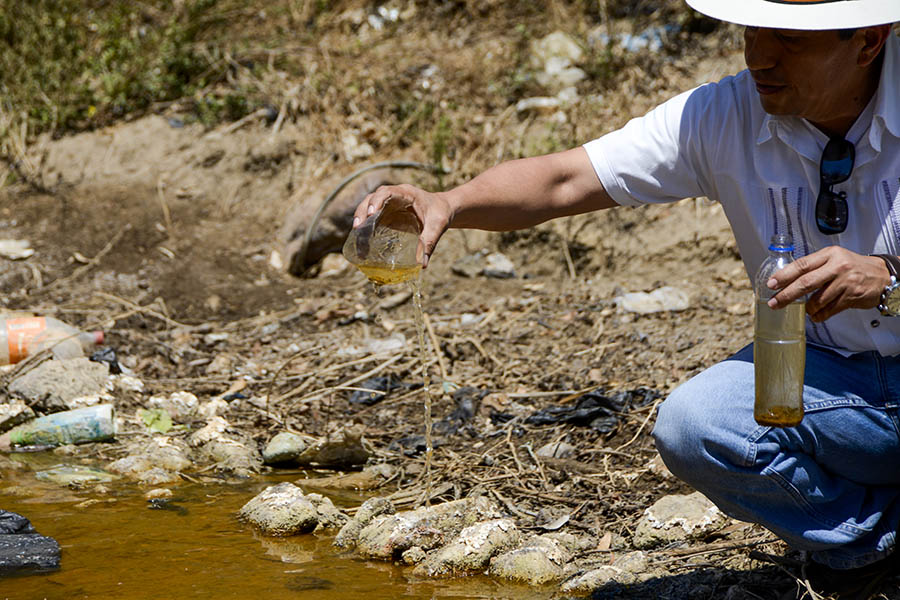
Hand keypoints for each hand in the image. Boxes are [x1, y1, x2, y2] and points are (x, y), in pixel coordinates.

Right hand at [352, 184, 452, 267]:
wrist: (443, 209)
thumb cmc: (440, 213)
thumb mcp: (438, 226)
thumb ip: (429, 243)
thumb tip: (422, 265)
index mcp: (406, 193)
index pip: (386, 192)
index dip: (376, 201)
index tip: (371, 213)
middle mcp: (394, 197)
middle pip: (371, 199)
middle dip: (362, 212)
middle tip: (357, 228)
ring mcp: (388, 206)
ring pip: (368, 208)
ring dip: (360, 220)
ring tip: (356, 238)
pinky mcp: (387, 215)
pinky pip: (373, 219)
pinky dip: (366, 229)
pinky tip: (362, 244)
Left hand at [766, 246, 890, 321]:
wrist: (883, 275)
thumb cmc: (854, 267)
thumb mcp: (834, 258)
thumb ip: (814, 266)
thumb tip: (787, 278)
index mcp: (829, 255)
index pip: (802, 265)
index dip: (784, 275)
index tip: (771, 284)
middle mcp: (837, 266)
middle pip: (806, 283)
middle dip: (787, 295)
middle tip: (775, 302)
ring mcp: (845, 282)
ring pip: (817, 300)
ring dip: (807, 308)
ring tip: (804, 309)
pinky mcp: (852, 296)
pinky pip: (829, 310)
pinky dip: (819, 315)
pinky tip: (816, 315)